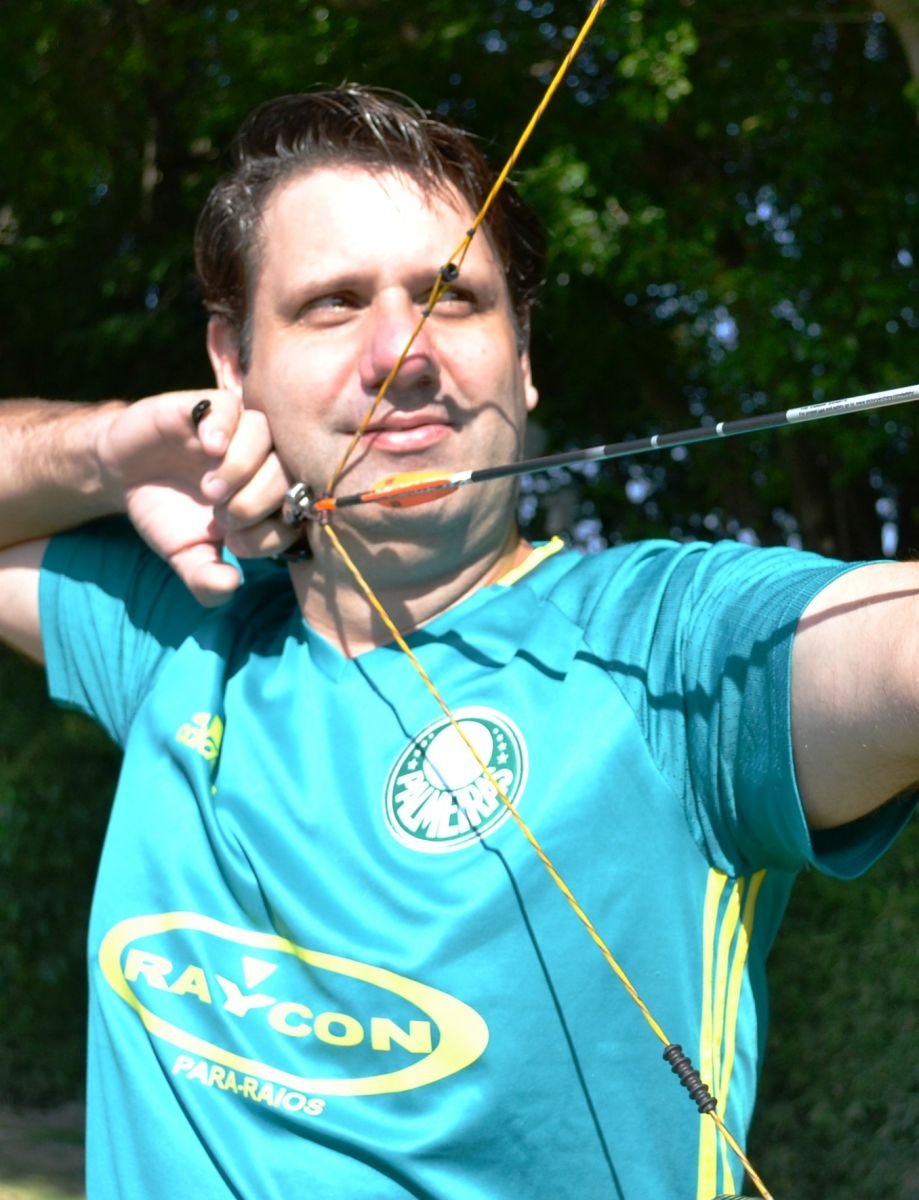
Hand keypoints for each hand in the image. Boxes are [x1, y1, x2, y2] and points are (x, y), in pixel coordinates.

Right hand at [97, 389, 297, 604]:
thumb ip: (206, 579)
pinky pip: (232, 406)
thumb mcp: (184, 556)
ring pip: (265, 434)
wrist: (123, 473)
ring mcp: (239, 431)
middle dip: (256, 501)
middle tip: (220, 514)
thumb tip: (230, 587)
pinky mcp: (211, 407)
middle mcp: (263, 462)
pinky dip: (223, 427)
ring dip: (241, 466)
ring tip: (210, 489)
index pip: (297, 514)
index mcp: (269, 499)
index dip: (270, 533)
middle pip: (289, 472)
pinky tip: (205, 447)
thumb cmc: (167, 514)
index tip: (232, 543)